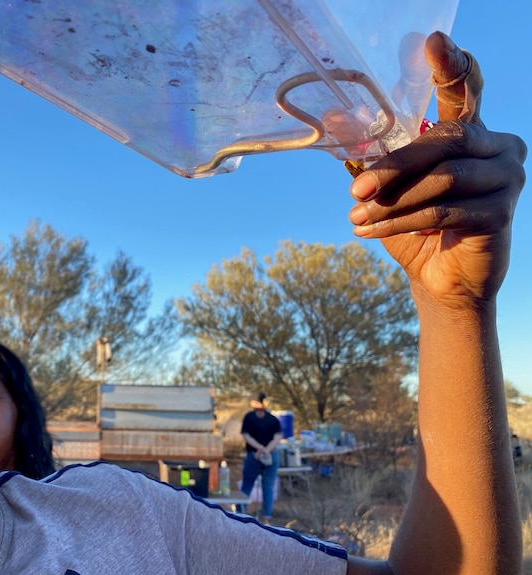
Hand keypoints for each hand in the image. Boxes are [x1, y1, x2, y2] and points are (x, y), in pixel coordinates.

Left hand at [347, 32, 525, 306]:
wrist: (440, 278)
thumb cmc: (414, 224)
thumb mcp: (391, 188)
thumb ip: (374, 157)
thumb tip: (332, 119)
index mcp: (470, 131)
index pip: (465, 91)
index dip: (451, 66)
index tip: (434, 41)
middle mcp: (498, 146)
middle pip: (444, 141)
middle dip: (394, 167)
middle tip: (355, 190)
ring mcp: (507, 178)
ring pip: (442, 179)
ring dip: (392, 201)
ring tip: (356, 217)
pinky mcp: (501, 214)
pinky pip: (442, 211)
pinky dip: (400, 222)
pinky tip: (369, 232)